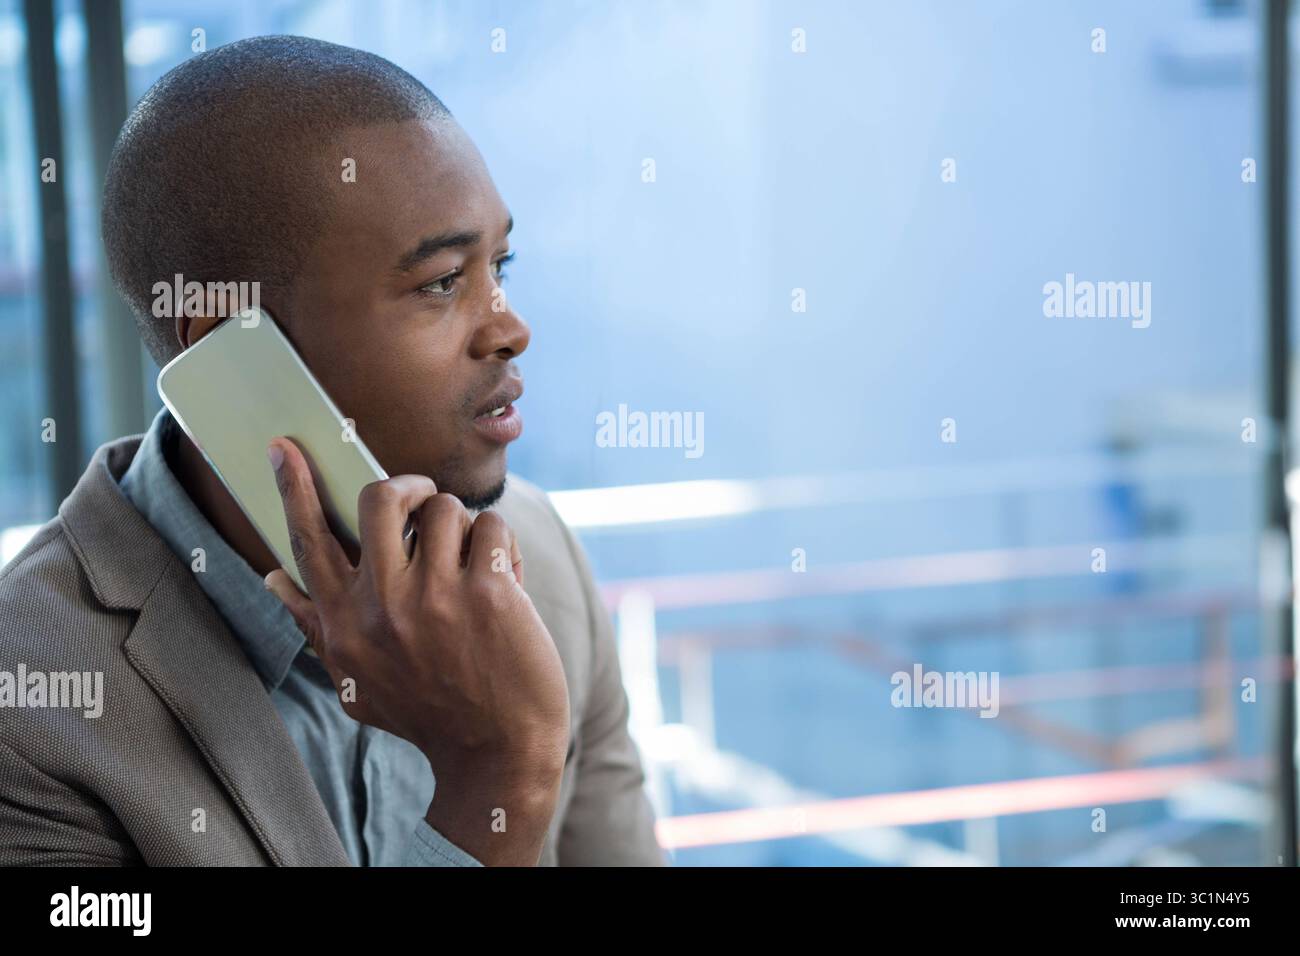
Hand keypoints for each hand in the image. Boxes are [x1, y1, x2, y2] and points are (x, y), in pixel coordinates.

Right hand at [263, 438, 569, 865]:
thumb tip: (272, 579)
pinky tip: (508, 581)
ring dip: (464, 527)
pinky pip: (491, 527)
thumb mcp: (355, 678)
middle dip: (409, 485)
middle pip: (380, 497)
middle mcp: (380, 606)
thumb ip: (316, 625)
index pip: (310, 541)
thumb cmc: (428, 711)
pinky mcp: (488, 592)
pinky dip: (503, 546)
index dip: (296, 488)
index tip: (286, 446)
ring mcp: (435, 597)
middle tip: (425, 499)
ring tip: (474, 563)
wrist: (497, 753)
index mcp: (343, 623)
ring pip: (445, 507)